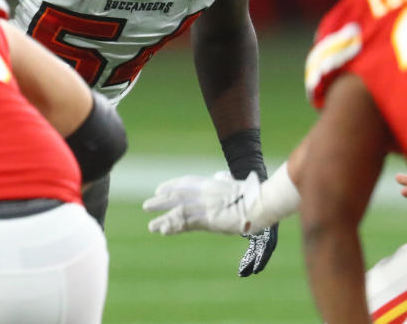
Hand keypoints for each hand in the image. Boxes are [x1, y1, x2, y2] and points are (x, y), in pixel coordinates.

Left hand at [143, 171, 279, 275]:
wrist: (260, 202)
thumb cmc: (252, 192)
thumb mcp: (234, 182)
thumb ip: (224, 179)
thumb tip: (220, 175)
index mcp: (210, 183)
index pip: (185, 183)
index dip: (171, 186)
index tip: (159, 190)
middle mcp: (204, 192)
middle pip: (177, 196)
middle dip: (161, 202)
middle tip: (146, 206)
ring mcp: (205, 206)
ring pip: (178, 212)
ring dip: (164, 219)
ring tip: (151, 226)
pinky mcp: (208, 219)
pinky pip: (187, 224)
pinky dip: (175, 227)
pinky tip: (164, 231)